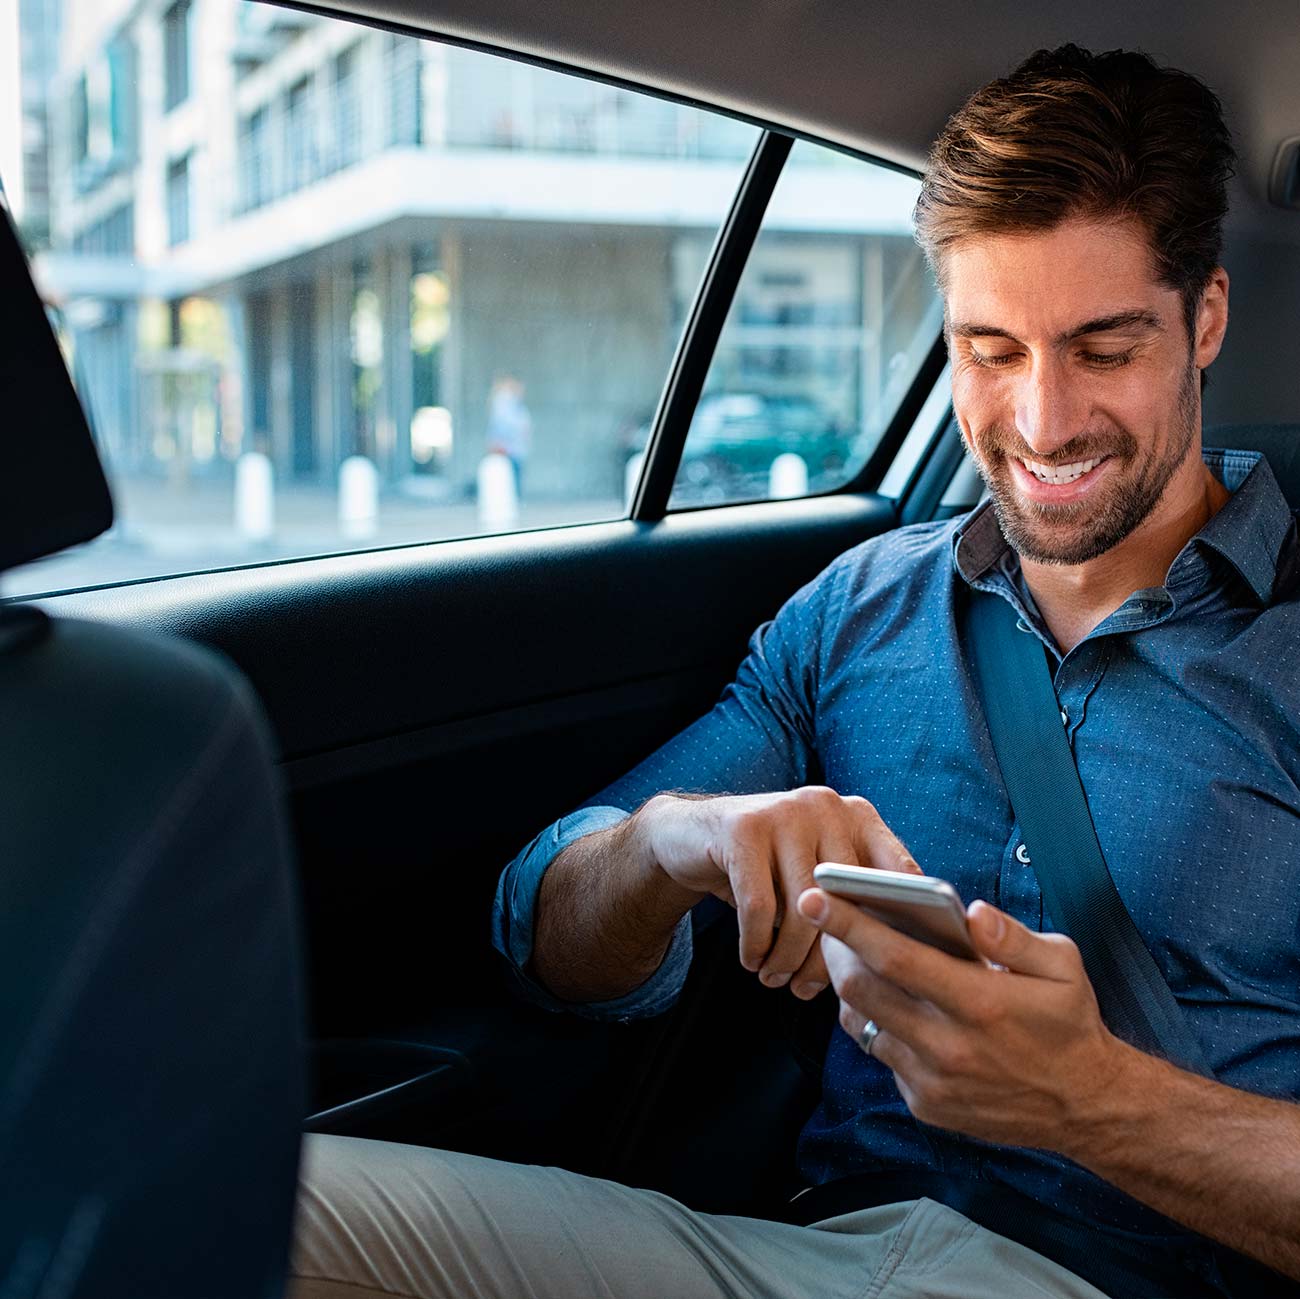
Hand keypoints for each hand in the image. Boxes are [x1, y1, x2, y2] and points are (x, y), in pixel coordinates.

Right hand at [635, 788, 918, 1000]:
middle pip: (846, 899)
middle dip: (828, 957)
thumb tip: (884, 970)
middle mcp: (827, 805)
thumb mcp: (813, 877)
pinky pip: (759, 907)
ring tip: (775, 979)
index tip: (884, 971)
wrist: (691, 835)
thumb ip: (851, 904)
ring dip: (788, 958)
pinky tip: (752, 960)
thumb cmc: (767, 871)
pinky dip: (756, 945)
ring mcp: (785, 811)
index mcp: (858, 816)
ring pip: (802, 908)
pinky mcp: (744, 828)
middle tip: (808, 990)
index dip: (899, 926)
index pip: (901, 874)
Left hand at [796, 888, 1127, 1151]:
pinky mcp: (925, 1105)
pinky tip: (889, 1002)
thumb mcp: (1062, 966)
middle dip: (833, 949)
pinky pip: (883, 1056)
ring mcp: (932, 1082)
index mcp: (979, 1004)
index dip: (848, 924)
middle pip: (862, 991)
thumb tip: (970, 912)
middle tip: (823, 918)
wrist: (1086, 1106)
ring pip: (864, 1025)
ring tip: (849, 955)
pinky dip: (878, 1025)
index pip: (895, 957)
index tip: (814, 897)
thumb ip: (1013, 935)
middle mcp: (948, 1047)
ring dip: (851, 988)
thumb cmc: (1069, 1023)